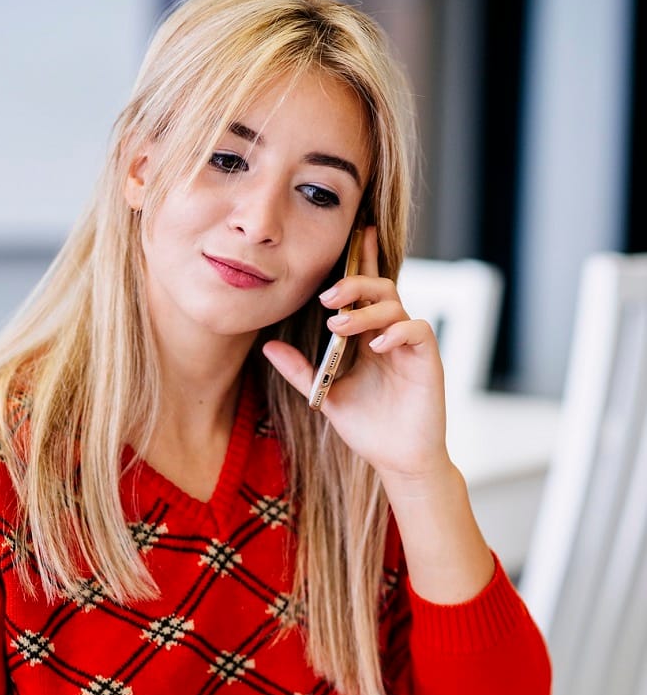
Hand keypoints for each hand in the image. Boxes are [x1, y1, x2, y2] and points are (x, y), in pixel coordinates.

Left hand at [263, 226, 449, 481]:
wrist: (397, 460)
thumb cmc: (367, 428)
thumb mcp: (325, 395)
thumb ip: (300, 370)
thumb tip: (267, 346)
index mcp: (369, 337)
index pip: (367, 292)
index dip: (363, 260)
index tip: (355, 233)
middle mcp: (391, 334)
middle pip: (381, 288)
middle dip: (354, 284)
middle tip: (327, 297)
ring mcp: (410, 346)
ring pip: (395, 305)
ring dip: (365, 310)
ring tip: (339, 326)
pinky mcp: (427, 360)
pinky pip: (418, 330)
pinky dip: (396, 331)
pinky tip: (375, 346)